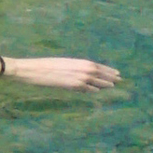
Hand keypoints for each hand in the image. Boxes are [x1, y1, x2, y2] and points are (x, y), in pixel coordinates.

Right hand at [5, 55, 121, 91]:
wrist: (32, 69)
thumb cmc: (44, 66)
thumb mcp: (62, 63)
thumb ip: (74, 68)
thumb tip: (81, 72)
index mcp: (77, 61)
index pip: (97, 65)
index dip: (107, 69)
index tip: (116, 72)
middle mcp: (80, 68)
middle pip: (100, 73)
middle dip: (110, 76)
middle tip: (120, 79)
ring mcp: (77, 77)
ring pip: (96, 81)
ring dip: (105, 83)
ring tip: (113, 85)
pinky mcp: (72, 85)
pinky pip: (86, 89)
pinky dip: (93, 90)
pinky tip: (97, 91)